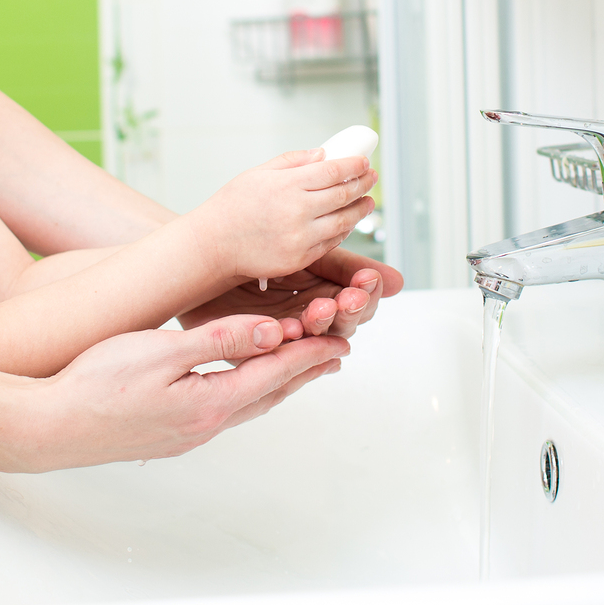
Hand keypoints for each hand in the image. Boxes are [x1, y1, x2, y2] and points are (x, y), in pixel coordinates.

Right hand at [9, 315, 350, 471]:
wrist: (49, 426)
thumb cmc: (94, 385)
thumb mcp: (159, 352)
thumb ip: (218, 342)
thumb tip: (271, 335)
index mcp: (209, 403)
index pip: (273, 373)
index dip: (308, 354)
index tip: (339, 341)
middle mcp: (205, 425)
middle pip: (268, 394)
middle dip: (304, 371)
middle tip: (335, 352)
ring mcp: (186, 434)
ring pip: (247, 404)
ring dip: (277, 384)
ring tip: (299, 368)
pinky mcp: (169, 434)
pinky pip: (224, 410)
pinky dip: (247, 392)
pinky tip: (240, 386)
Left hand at [179, 247, 403, 338]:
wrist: (206, 254)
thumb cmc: (257, 253)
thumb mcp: (308, 255)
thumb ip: (348, 267)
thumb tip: (397, 282)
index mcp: (326, 295)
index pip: (358, 304)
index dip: (365, 296)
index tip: (367, 281)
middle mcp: (309, 320)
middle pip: (342, 327)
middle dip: (346, 312)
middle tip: (345, 297)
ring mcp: (284, 335)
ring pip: (313, 342)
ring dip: (319, 326)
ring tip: (318, 309)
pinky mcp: (254, 347)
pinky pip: (274, 351)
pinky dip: (286, 339)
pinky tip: (290, 327)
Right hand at [190, 149, 376, 283]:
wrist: (213, 244)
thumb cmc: (232, 206)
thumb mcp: (258, 173)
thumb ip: (292, 161)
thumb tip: (323, 154)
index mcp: (287, 185)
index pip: (333, 171)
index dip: (354, 165)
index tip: (363, 161)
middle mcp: (297, 211)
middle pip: (343, 195)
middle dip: (363, 184)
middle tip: (371, 178)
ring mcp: (300, 238)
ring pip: (343, 222)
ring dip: (360, 210)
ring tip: (367, 201)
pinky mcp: (299, 259)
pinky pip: (331, 243)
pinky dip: (343, 231)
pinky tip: (346, 222)